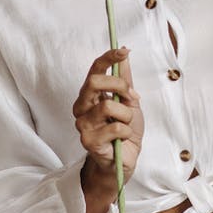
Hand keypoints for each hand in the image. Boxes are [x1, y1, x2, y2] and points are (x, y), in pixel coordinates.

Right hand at [74, 48, 142, 212]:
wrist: (124, 160)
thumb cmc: (124, 131)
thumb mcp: (129, 101)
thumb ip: (125, 79)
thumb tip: (125, 52)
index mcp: (90, 95)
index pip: (94, 70)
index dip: (108, 58)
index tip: (123, 52)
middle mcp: (81, 107)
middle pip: (94, 82)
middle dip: (119, 86)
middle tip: (130, 97)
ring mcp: (83, 124)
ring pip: (108, 106)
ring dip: (126, 115)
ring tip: (126, 125)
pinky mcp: (88, 141)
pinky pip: (114, 128)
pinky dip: (126, 132)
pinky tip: (122, 138)